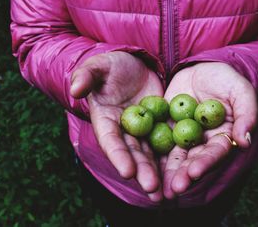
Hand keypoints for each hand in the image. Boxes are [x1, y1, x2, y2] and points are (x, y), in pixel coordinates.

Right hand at [70, 51, 162, 201]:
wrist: (135, 66)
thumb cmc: (112, 65)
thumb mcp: (99, 66)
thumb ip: (86, 76)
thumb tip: (75, 90)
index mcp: (105, 120)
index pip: (110, 140)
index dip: (118, 155)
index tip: (128, 172)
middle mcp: (122, 131)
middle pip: (132, 153)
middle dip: (142, 171)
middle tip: (153, 189)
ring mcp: (142, 132)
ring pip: (149, 154)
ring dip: (157, 173)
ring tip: (167, 193)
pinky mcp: (159, 128)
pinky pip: (166, 144)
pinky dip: (172, 159)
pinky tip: (182, 173)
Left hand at [161, 62, 257, 198]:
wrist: (202, 68)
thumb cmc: (227, 79)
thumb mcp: (240, 91)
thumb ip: (247, 114)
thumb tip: (244, 141)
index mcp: (221, 137)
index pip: (215, 153)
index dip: (206, 162)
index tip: (194, 172)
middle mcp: (201, 142)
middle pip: (192, 160)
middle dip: (182, 174)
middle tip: (172, 188)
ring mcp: (181, 136)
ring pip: (172, 156)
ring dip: (164, 172)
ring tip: (155, 187)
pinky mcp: (164, 127)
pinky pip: (155, 140)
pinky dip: (149, 153)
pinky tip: (140, 165)